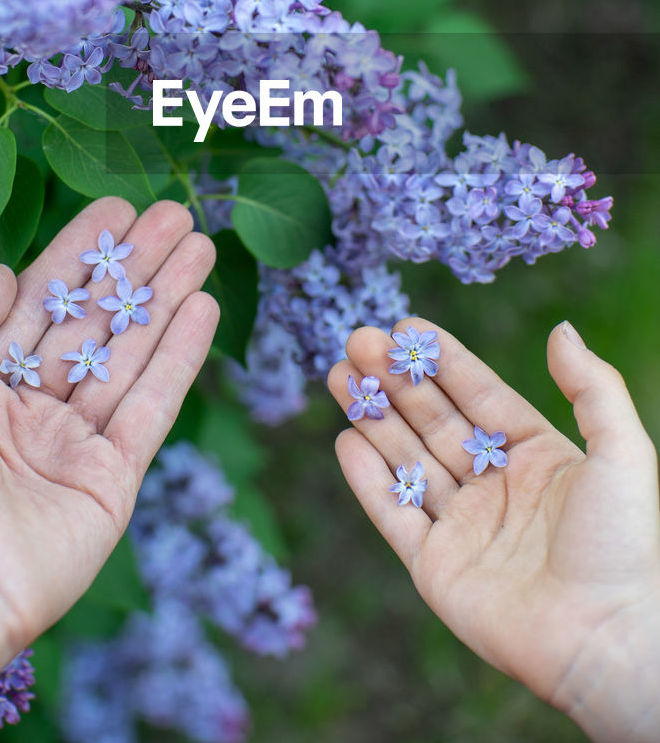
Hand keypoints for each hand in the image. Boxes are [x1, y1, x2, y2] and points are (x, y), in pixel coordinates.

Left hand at [0, 197, 217, 742]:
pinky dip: (180, 358)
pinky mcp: (113, 480)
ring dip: (167, 297)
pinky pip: (153, 406)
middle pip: (96, 321)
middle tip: (178, 216)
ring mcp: (74, 445)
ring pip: (131, 354)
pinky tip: (201, 308)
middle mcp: (29, 408)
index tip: (118, 208)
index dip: (80, 252)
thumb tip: (9, 276)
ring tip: (202, 245)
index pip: (41, 300)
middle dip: (136, 266)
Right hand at [328, 319, 659, 742]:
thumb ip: (593, 387)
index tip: (405, 325)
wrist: (610, 641)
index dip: (442, 360)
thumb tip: (560, 329)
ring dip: (373, 418)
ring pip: (407, 460)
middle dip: (395, 379)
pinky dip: (368, 480)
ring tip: (339, 375)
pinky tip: (346, 440)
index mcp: (537, 457)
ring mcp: (464, 529)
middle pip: (433, 421)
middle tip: (357, 340)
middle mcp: (496, 488)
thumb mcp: (623, 451)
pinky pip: (394, 515)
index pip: (479, 395)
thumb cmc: (626, 545)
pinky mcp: (437, 569)